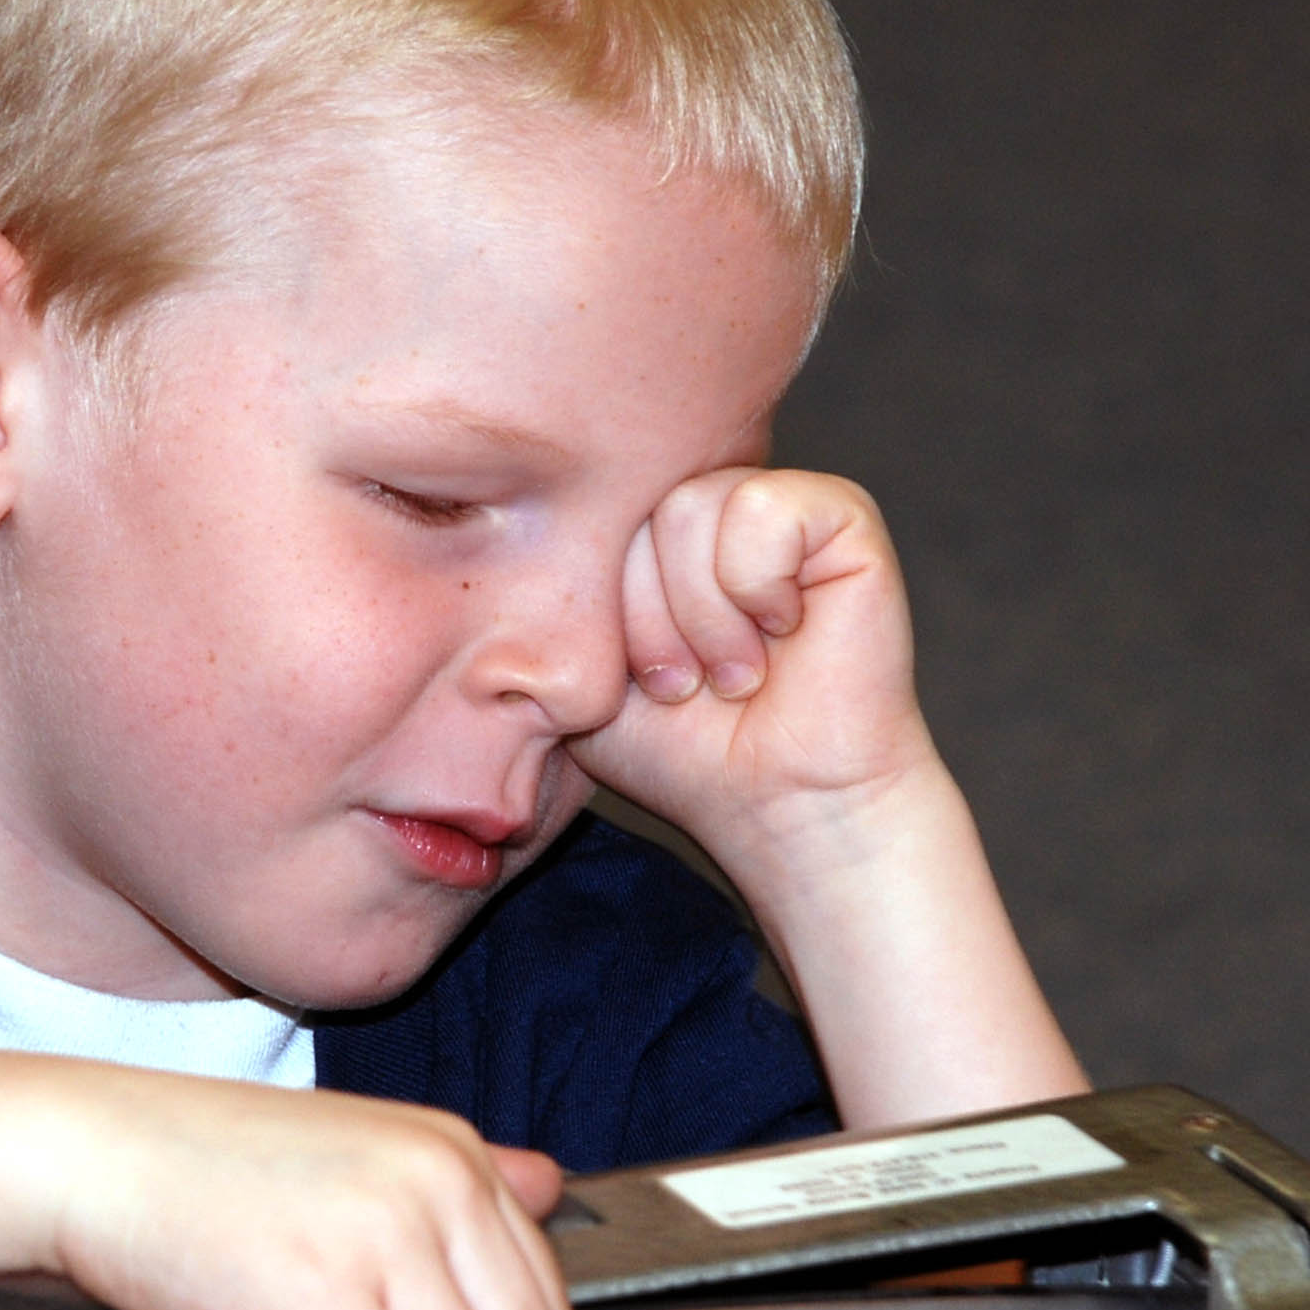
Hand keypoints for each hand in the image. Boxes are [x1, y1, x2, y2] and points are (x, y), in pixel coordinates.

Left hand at [572, 469, 1089, 1125]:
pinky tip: (787, 631)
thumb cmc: (684, 752)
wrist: (781, 806)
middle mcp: (709, 503)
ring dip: (702, 618)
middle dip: (646, 621)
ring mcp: (773, 503)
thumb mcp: (577, 675)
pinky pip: (764, 510)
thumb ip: (540, 601)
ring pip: (691, 509)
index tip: (642, 686)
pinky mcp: (837, 515)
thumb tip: (472, 522)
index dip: (607, 617)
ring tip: (738, 673)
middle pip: (633, 510)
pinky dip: (759, 588)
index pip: (586, 519)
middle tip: (689, 686)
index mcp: (649, 531)